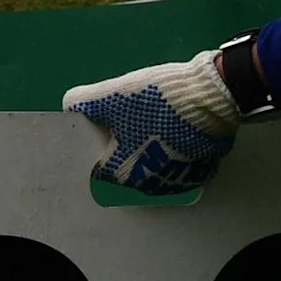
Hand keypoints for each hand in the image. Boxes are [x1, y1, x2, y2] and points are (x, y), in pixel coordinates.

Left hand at [64, 52, 242, 195]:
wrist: (209, 97)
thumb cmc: (154, 101)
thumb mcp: (110, 95)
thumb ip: (83, 102)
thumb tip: (70, 104)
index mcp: (122, 174)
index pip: (102, 162)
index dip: (105, 138)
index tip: (114, 120)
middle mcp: (150, 185)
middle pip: (130, 163)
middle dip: (130, 143)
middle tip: (139, 116)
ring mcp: (180, 180)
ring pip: (157, 163)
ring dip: (155, 146)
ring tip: (160, 118)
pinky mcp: (204, 170)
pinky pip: (184, 161)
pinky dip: (180, 148)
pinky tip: (181, 126)